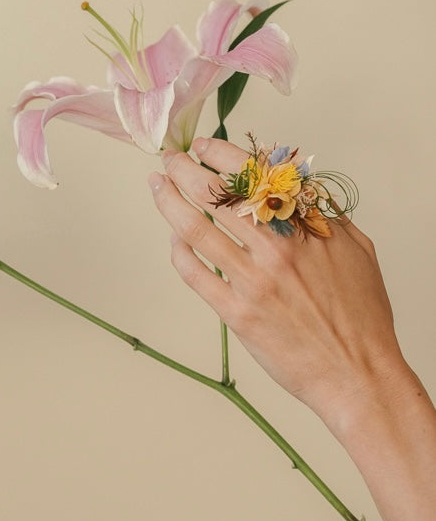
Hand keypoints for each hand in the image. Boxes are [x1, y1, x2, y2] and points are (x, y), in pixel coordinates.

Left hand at [148, 137, 407, 422]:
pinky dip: (178, 251)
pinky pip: (194, 274)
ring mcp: (254, 281)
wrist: (357, 374)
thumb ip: (325, 218)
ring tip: (157, 186)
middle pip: (216, 195)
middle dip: (184, 169)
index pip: (256, 175)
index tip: (203, 146)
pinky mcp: (236, 313)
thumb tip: (300, 192)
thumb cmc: (362, 318)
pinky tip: (174, 239)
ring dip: (169, 201)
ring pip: (196, 228)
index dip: (221, 154)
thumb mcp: (357, 251)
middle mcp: (278, 248)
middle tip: (169, 159)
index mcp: (308, 227)